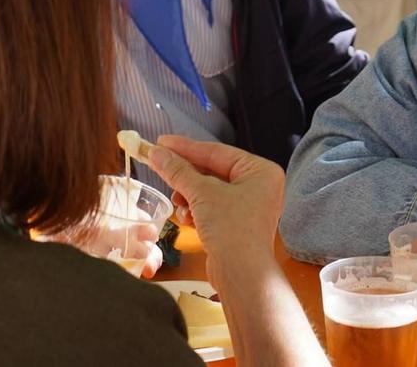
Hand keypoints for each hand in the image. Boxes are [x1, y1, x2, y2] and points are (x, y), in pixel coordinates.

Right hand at [147, 135, 284, 264]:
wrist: (241, 275)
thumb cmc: (231, 227)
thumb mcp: (201, 193)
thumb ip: (178, 170)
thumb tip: (156, 152)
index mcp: (260, 170)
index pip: (217, 152)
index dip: (186, 147)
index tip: (161, 142)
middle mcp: (259, 186)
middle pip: (212, 171)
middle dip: (186, 175)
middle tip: (159, 166)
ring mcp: (249, 207)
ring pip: (209, 191)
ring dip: (189, 195)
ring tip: (177, 200)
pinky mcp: (237, 225)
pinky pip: (212, 208)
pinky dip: (196, 210)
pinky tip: (185, 217)